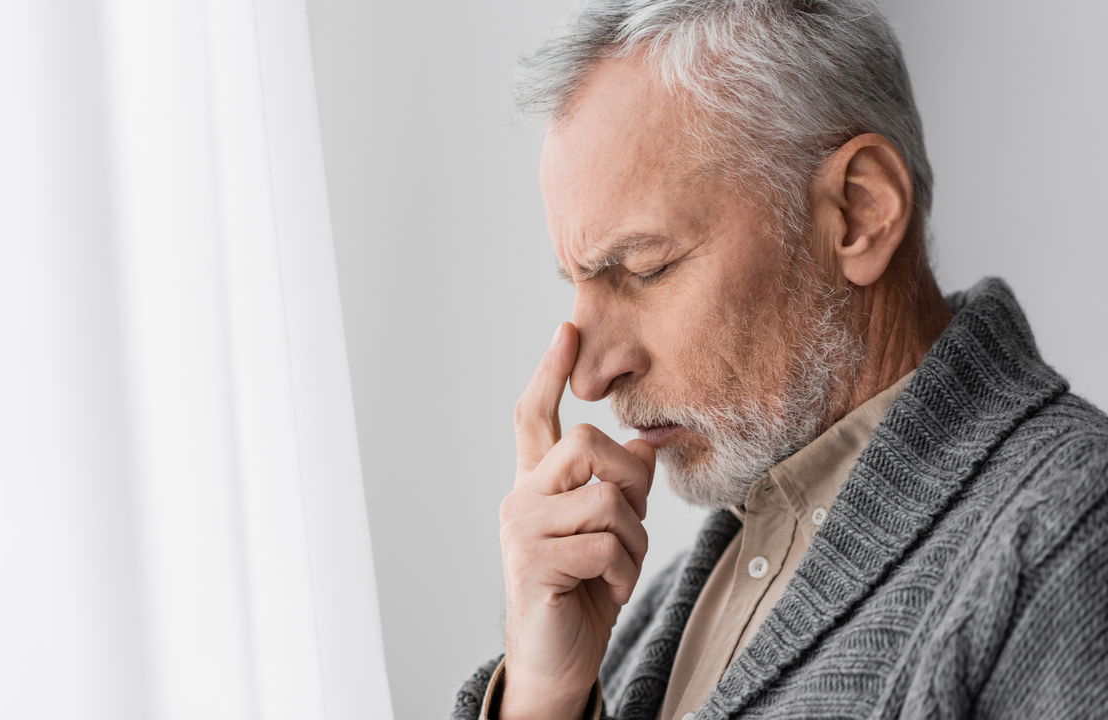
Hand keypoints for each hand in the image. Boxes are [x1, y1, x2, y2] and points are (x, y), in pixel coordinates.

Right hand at [497, 322, 655, 719]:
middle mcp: (521, 499)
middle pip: (586, 445)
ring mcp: (523, 530)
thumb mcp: (608, 532)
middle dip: (630, 480)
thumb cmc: (582, 592)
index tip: (568, 330)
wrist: (556, 661)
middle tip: (634, 520)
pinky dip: (623, 572)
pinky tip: (608, 590)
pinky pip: (604, 545)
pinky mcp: (533, 563)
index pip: (534, 417)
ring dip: (632, 541)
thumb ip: (618, 486)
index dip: (550, 372)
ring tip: (617, 569)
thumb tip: (648, 443)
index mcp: (536, 486)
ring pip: (605, 499)